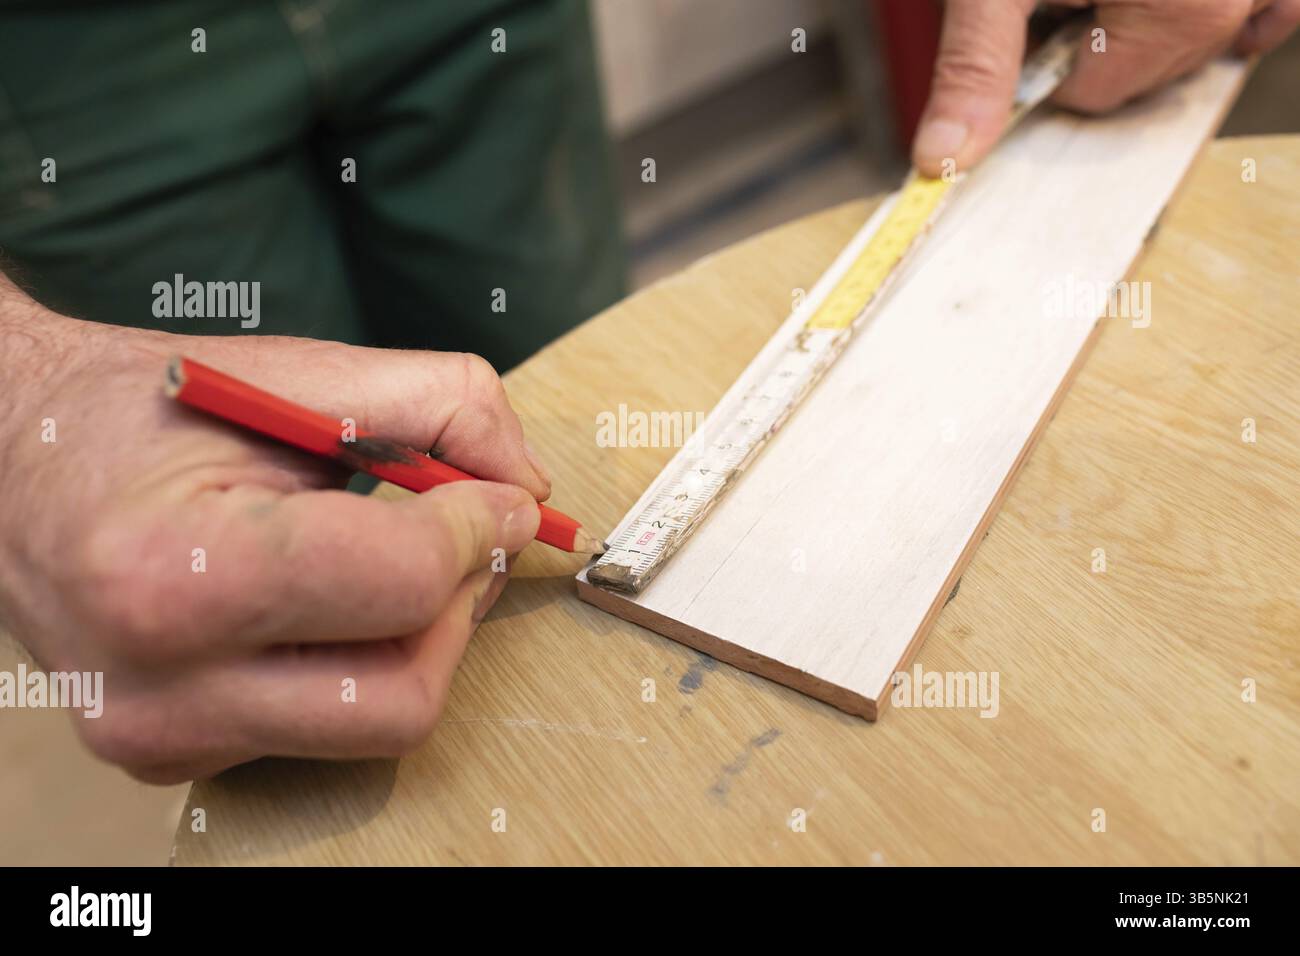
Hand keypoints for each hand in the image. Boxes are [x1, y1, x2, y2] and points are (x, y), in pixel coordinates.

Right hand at [0, 278, 550, 782]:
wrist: (13, 460)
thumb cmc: (142, 411)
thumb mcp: (293, 374)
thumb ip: (441, 405)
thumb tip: (528, 486)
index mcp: (175, 572)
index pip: (397, 583)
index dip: (478, 530)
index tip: (505, 500)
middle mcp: (157, 686)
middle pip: (403, 693)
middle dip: (459, 606)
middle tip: (461, 540)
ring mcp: (160, 737)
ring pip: (375, 722)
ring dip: (418, 638)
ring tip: (390, 560)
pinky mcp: (171, 757)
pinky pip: (323, 727)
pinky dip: (358, 661)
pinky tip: (323, 599)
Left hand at [913, 0, 1299, 176]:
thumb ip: (977, 65)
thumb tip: (945, 156)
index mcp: (1179, 13)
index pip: (1094, 93)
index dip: (1048, 54)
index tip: (1035, 5)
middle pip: (1148, 70)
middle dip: (1101, 29)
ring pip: (1200, 36)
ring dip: (1155, 11)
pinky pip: (1265, 4)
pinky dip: (1220, 1)